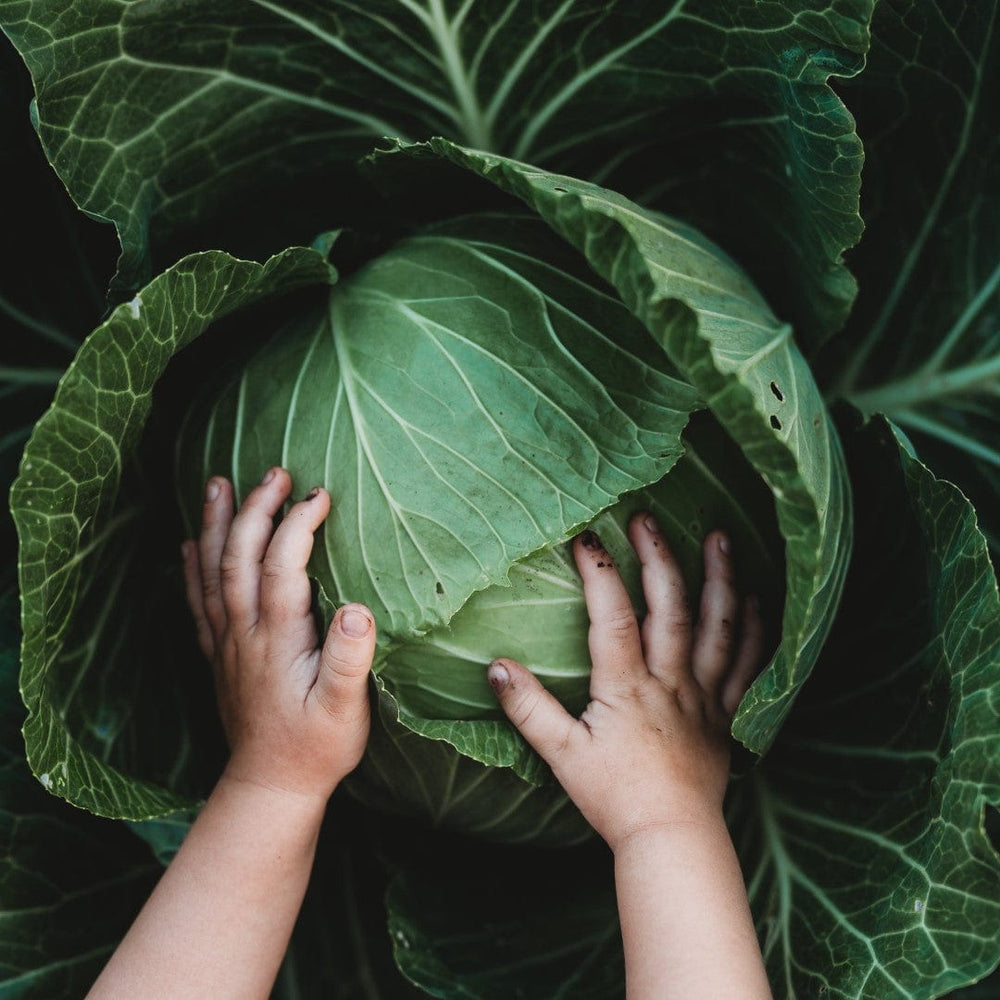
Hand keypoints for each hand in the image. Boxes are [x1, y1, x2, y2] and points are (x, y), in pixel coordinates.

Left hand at [182, 467, 375, 802]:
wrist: (271, 787)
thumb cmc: (316, 747)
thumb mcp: (345, 710)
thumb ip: (350, 660)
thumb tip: (356, 609)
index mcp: (278, 639)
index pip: (282, 565)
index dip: (297, 525)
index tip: (319, 494)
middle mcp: (244, 633)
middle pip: (240, 557)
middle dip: (255, 509)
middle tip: (273, 472)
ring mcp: (227, 643)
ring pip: (212, 572)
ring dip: (215, 525)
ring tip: (217, 484)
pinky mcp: (220, 656)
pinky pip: (198, 602)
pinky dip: (191, 569)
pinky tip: (188, 545)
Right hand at [487, 513, 763, 851]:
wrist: (670, 838)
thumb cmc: (613, 797)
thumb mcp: (560, 754)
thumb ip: (528, 708)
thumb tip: (495, 667)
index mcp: (627, 687)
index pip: (613, 617)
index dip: (600, 574)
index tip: (588, 538)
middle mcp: (670, 682)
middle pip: (670, 609)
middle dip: (659, 558)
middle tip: (648, 520)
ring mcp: (704, 696)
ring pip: (718, 628)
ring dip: (720, 579)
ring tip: (720, 538)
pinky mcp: (727, 715)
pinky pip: (747, 665)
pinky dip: (753, 630)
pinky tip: (754, 600)